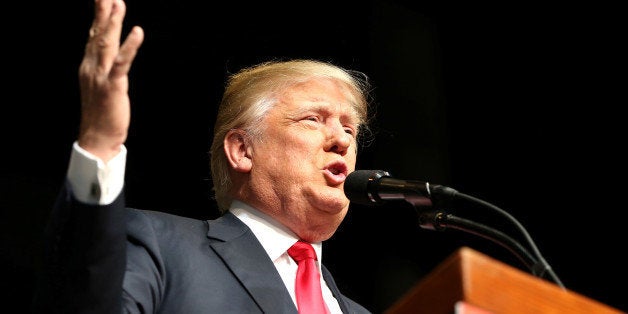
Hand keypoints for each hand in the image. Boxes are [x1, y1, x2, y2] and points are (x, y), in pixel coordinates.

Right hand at [78, 0, 143, 161]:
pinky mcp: (113, 86)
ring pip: (106, 44)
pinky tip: (137, 32)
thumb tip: (109, 51)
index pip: (93, 35)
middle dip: (103, 11)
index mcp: (88, 66)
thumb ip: (104, 66)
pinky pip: (122, 63)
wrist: (96, 138)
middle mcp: (91, 67)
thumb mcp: (101, 84)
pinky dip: (130, 46)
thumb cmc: (102, 112)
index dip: (100, 16)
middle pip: (97, 34)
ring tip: (118, 2)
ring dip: (113, 22)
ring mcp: (100, 76)